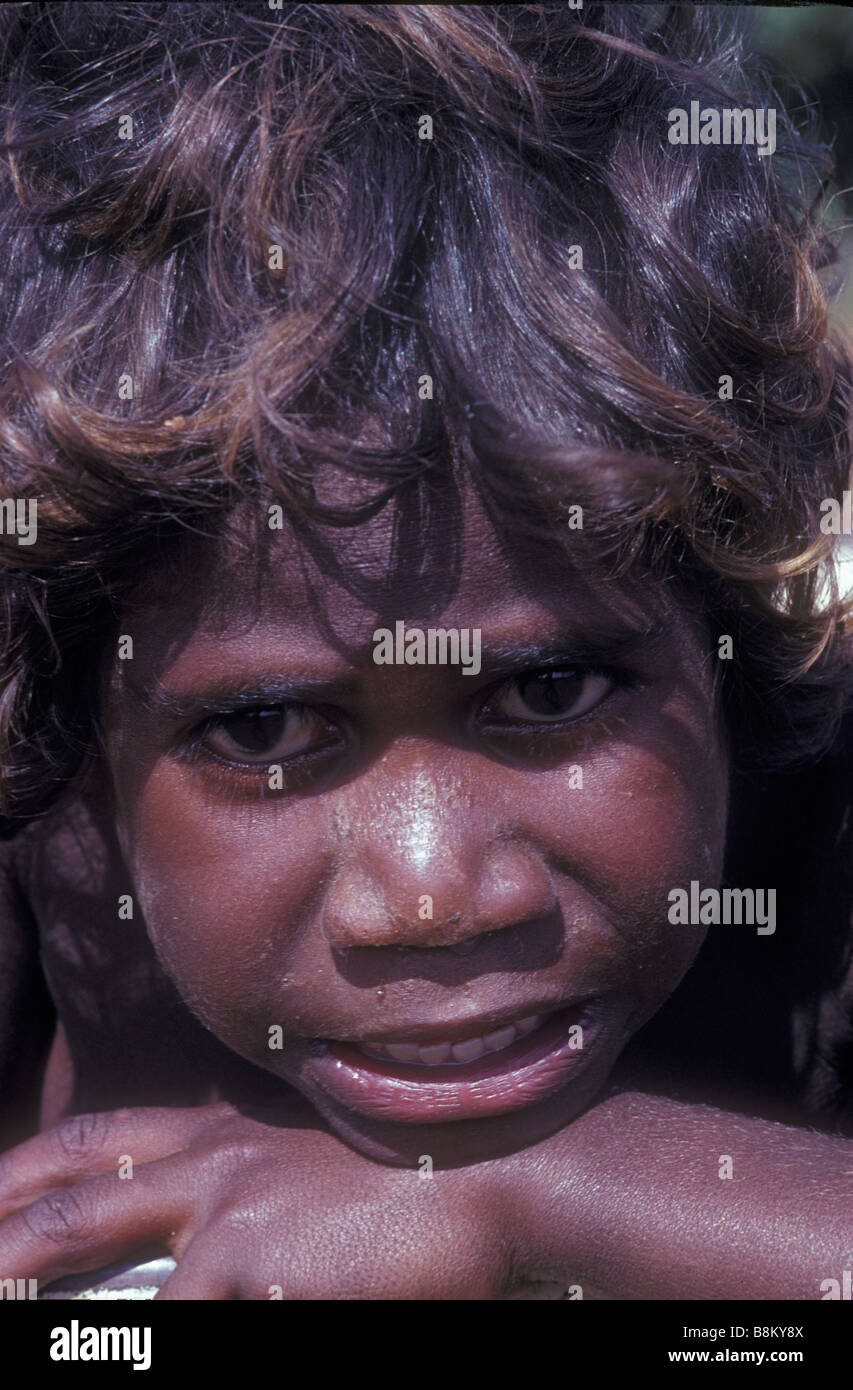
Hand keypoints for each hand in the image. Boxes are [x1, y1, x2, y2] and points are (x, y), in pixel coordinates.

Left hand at [0, 1100, 515, 1297]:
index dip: (34, 1162)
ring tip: (6, 1300)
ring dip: (53, 1300)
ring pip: (107, 1277)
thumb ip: (258, 1178)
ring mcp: (231, 1215)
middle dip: (7, 1229)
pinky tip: (147, 1342)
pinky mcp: (256, 1270)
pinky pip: (176, 1324)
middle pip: (78, 1196)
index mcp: (228, 1130)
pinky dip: (153, 1338)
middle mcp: (215, 1162)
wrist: (495, 1167)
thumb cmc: (420, 1168)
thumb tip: (209, 1227)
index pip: (102, 1136)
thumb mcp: (320, 1158)